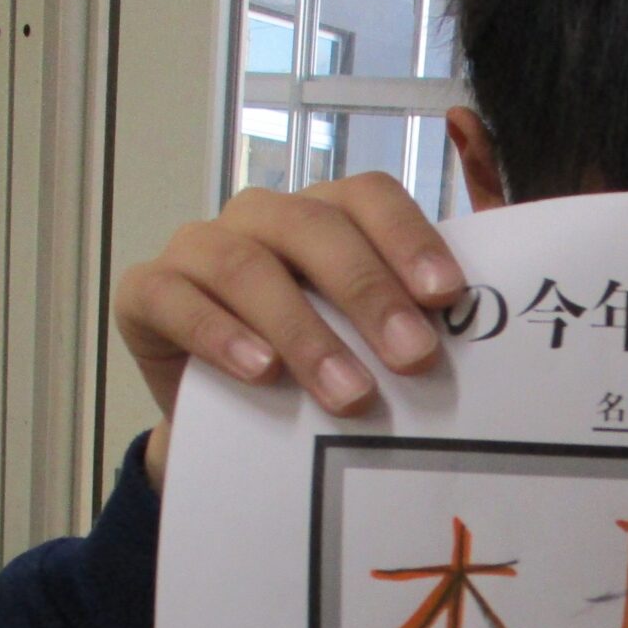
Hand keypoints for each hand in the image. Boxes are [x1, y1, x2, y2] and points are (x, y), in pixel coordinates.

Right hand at [113, 173, 467, 489]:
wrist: (236, 436)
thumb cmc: (322, 375)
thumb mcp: (381, 341)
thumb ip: (433, 291)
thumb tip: (479, 190)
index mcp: (326, 215)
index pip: (368, 197)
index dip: (408, 238)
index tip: (449, 296)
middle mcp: (263, 218)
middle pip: (315, 228)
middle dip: (370, 294)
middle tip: (414, 359)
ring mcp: (200, 249)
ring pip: (248, 265)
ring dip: (304, 331)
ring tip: (349, 394)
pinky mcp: (148, 293)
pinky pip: (176, 300)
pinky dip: (220, 335)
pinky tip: (261, 373)